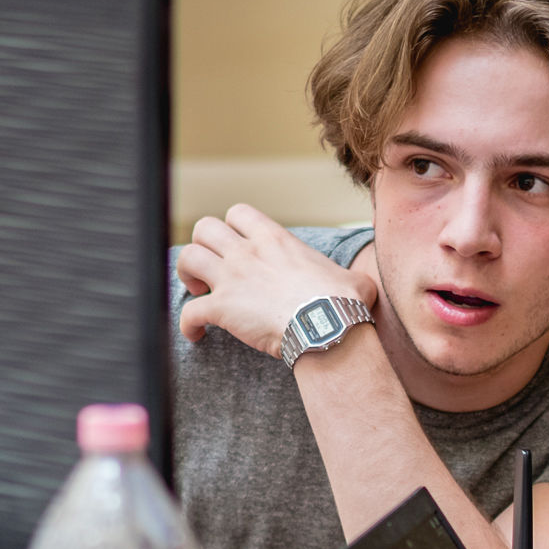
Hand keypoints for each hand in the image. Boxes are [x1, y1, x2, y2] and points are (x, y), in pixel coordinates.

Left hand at [177, 204, 377, 355]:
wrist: (328, 326)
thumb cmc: (343, 303)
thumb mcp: (352, 278)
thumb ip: (348, 276)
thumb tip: (362, 287)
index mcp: (274, 238)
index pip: (239, 213)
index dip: (231, 228)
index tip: (236, 247)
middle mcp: (247, 252)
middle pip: (204, 227)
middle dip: (202, 245)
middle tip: (212, 269)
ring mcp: (232, 278)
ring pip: (187, 258)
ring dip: (187, 275)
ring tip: (199, 293)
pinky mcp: (222, 308)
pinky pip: (189, 312)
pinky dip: (187, 324)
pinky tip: (196, 334)